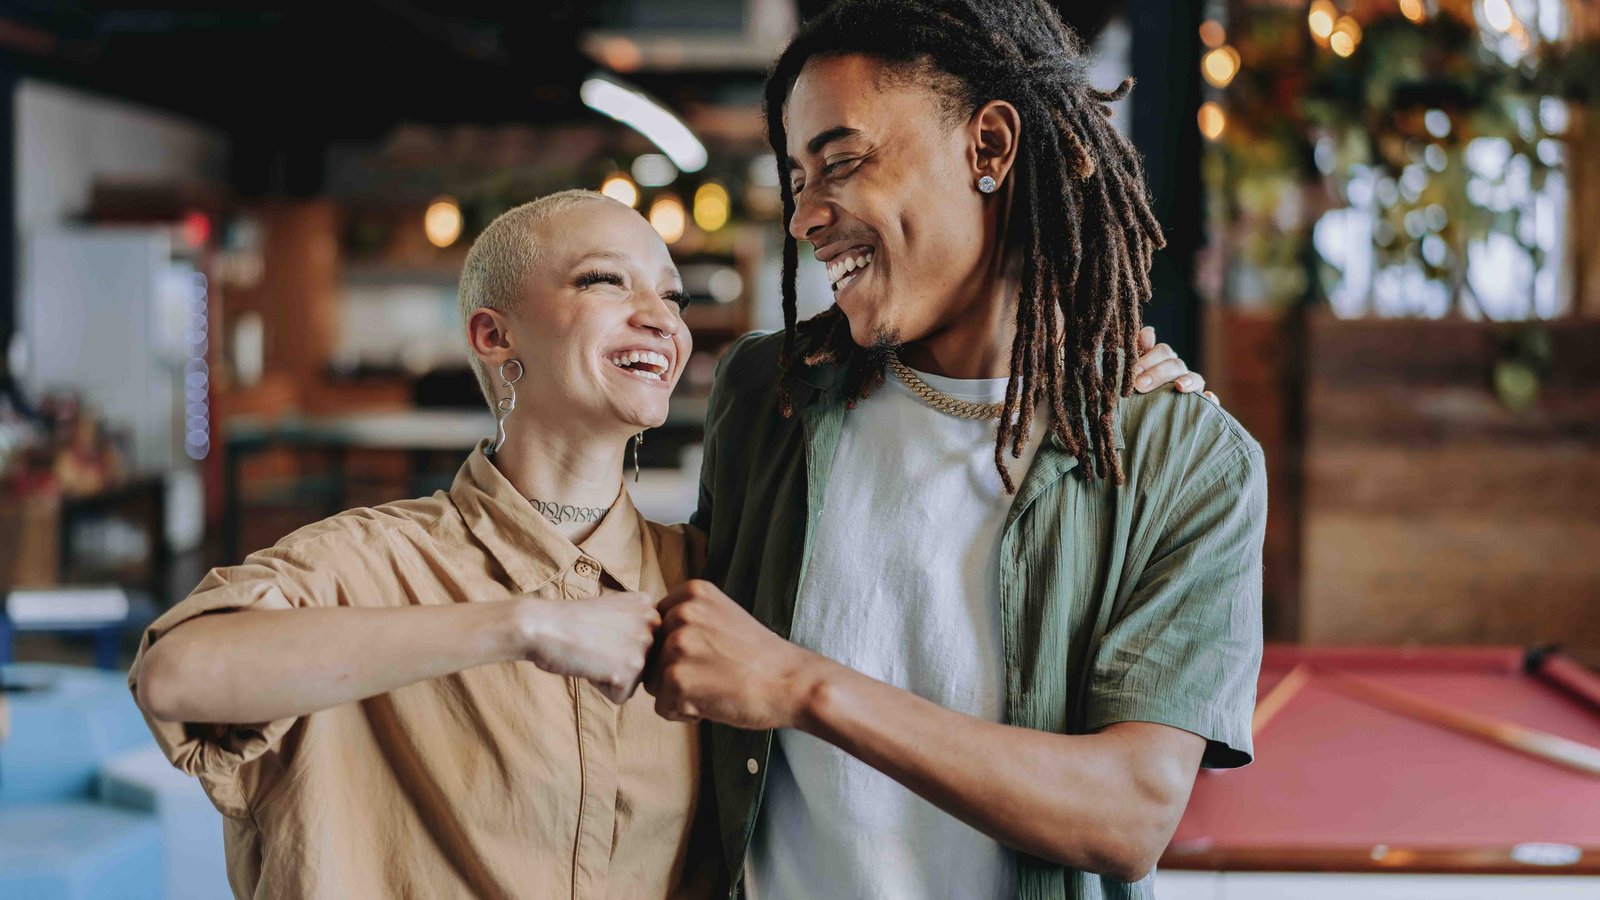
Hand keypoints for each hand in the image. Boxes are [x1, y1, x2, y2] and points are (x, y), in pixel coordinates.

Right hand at [516, 593, 658, 704]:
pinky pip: (621, 696)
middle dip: (619, 662)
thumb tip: (656, 657)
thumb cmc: (570, 621)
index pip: (649, 644)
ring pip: (635, 680)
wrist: (542, 626)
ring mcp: (644, 645)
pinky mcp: (631, 669)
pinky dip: (602, 689)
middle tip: (595, 645)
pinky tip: (589, 665)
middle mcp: (653, 622)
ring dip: (612, 676)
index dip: (620, 645)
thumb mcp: (614, 611)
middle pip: (645, 664)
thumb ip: (637, 626)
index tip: (601, 633)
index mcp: (649, 606)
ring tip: (592, 654)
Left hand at [645, 580, 823, 729]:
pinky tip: (715, 702)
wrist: (792, 683)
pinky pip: (662, 708)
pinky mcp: (676, 680)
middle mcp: (681, 613)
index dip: (680, 650)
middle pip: (652, 656)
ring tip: (716, 687)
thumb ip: (688, 620)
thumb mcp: (721, 617)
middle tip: (717, 674)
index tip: (712, 654)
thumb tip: (647, 640)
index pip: (658, 628)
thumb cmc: (760, 658)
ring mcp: (677, 646)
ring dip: (679, 694)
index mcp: (691, 593)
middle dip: (676, 673)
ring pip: (654, 683)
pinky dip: (685, 714)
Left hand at [1132, 326, 1217, 402]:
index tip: (1134, 371)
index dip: (1149, 358)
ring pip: (1196, 379)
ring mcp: (1192, 389)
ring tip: (1179, 387)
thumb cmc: (1137, 392)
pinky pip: (1211, 401)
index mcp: (1163, 362)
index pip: (1162, 351)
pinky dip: (1211, 398)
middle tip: (1139, 385)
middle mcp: (1179, 373)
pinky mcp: (1201, 406)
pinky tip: (1208, 398)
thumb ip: (1139, 351)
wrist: (1145, 422)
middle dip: (1158, 373)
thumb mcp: (1134, 372)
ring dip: (1188, 381)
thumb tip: (1148, 331)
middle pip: (1176, 365)